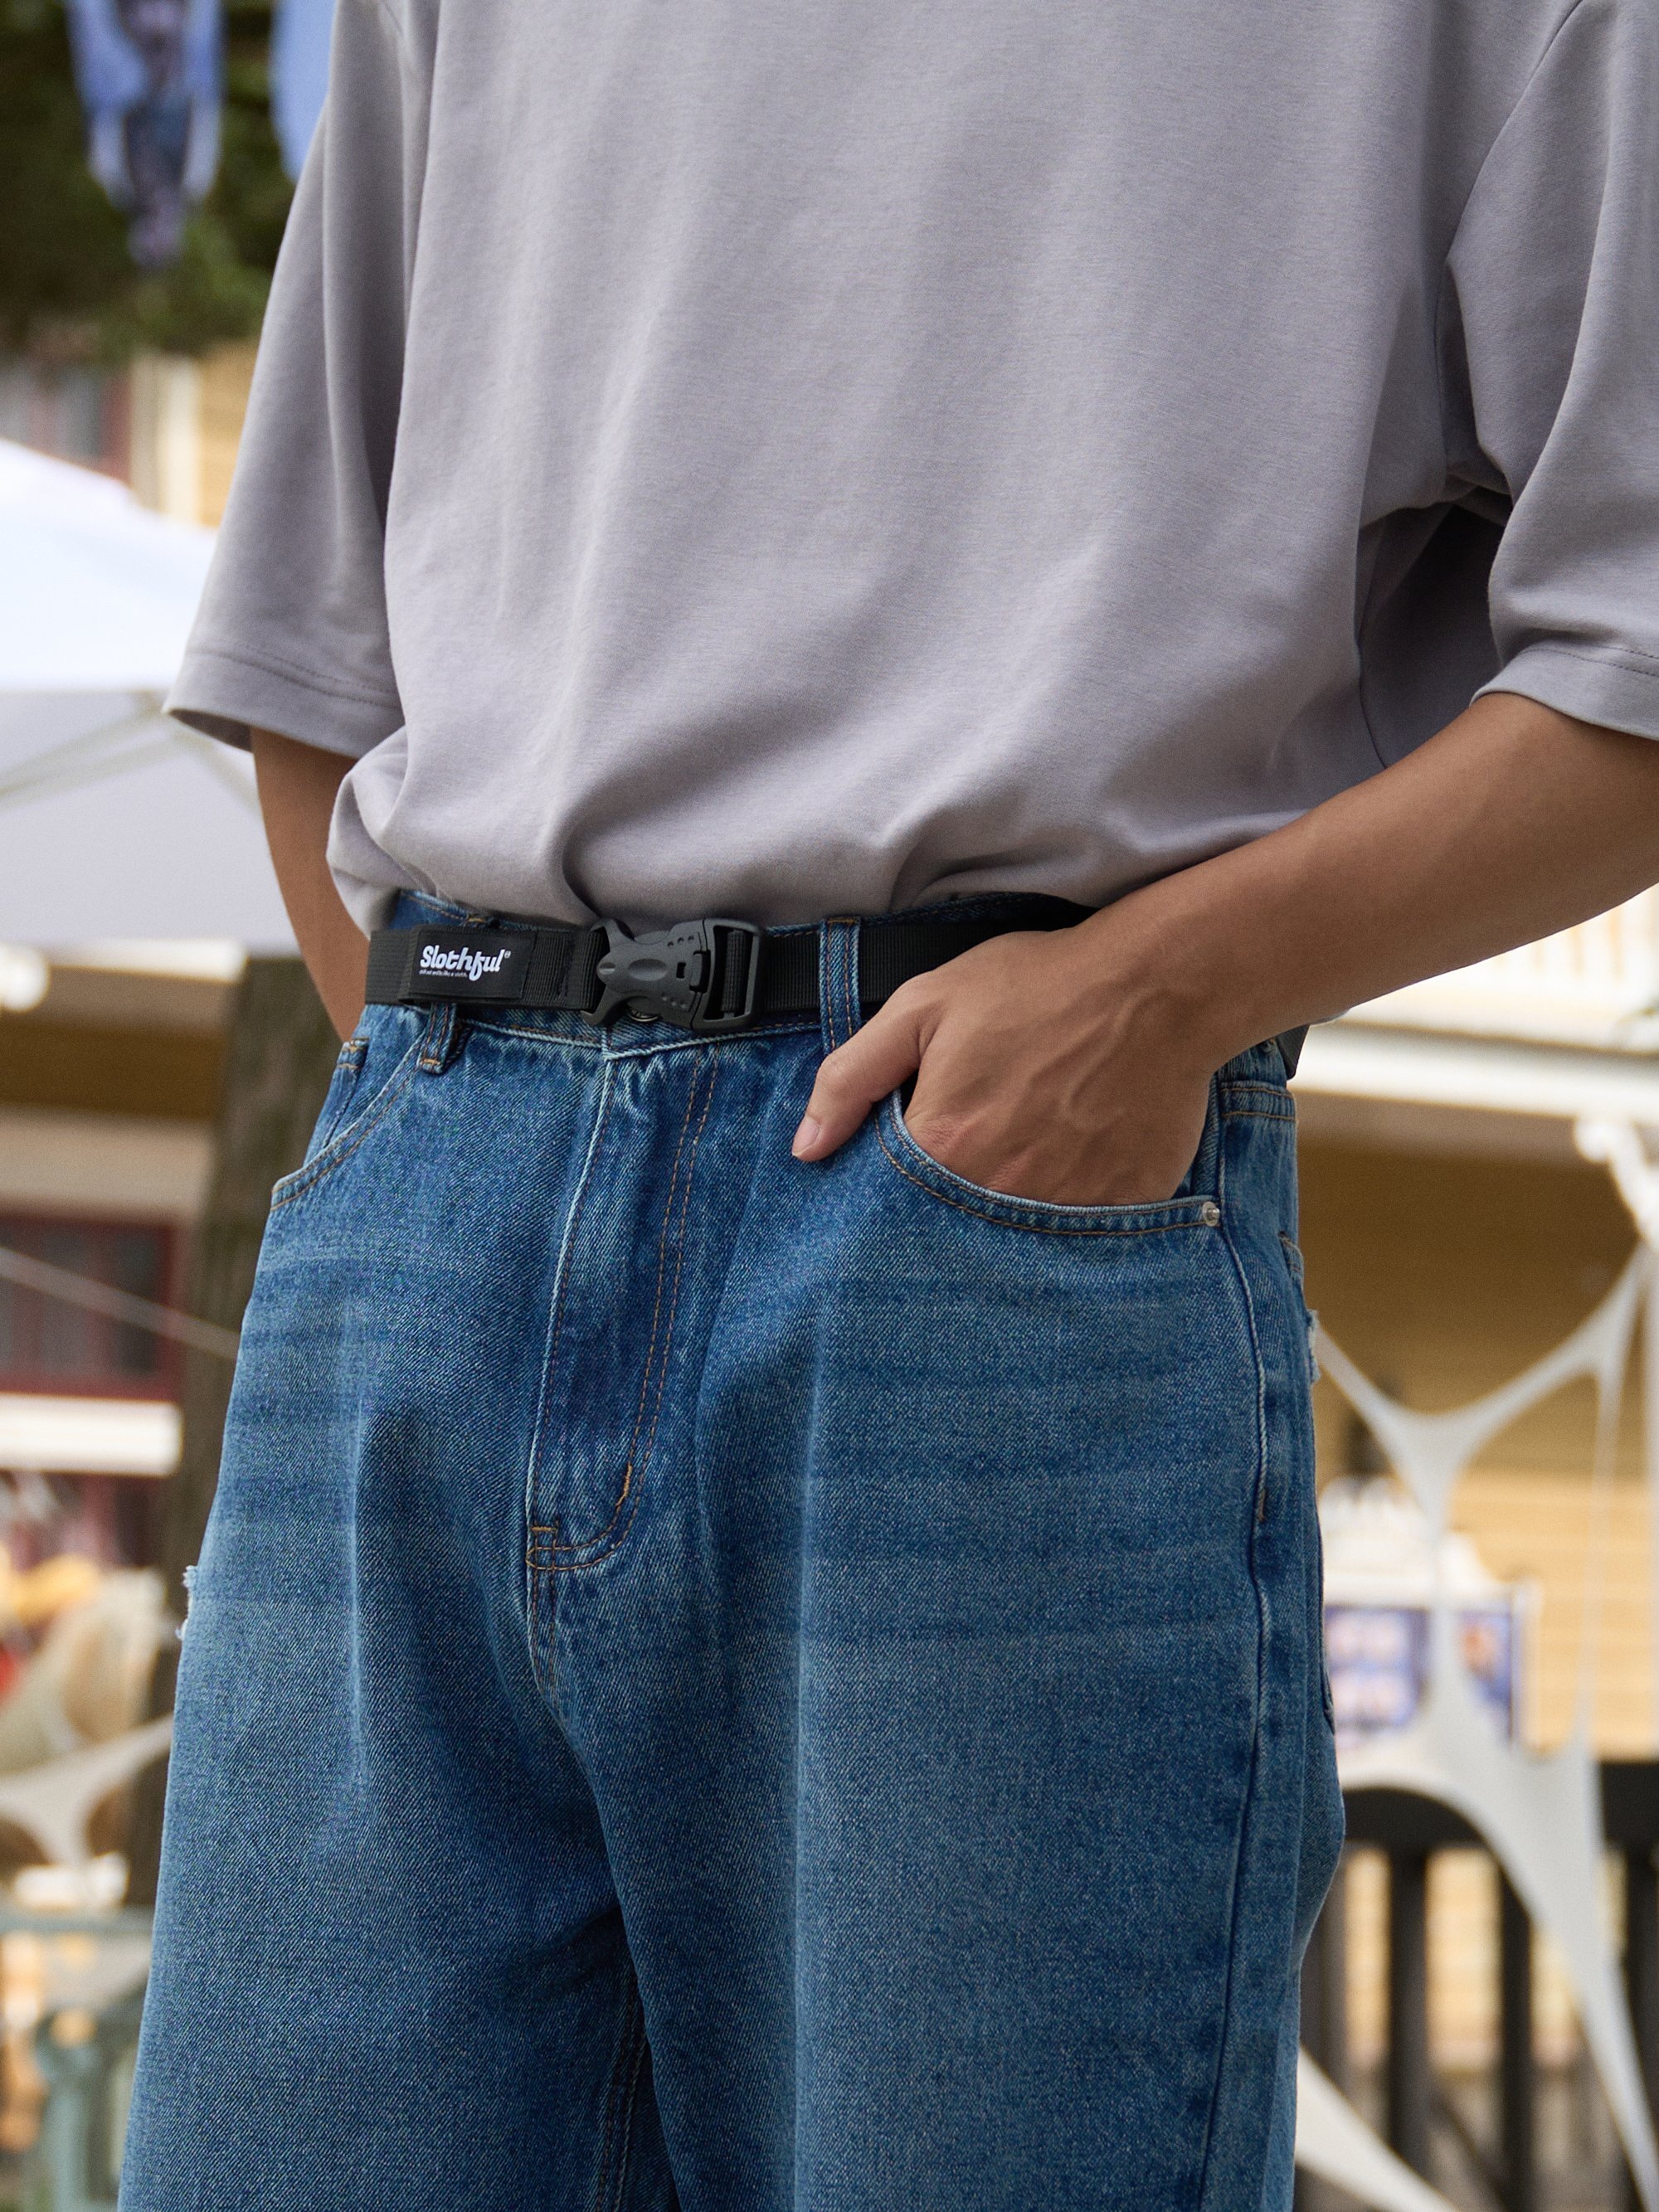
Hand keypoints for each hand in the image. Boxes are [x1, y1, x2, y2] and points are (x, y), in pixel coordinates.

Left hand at [790, 915, 1222, 1206]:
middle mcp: (1000, 1192)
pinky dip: (1070, 1221)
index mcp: (944, 1146)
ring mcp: (1065, 1209)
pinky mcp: (1122, 1210)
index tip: (911, 1174)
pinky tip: (1074, 1174)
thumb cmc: (1037, 986)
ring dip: (1008, 1223)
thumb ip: (851, 1078)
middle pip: (952, 1234)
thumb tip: (805, 1148)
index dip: (893, 1196)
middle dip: (950, 1214)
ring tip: (1025, 1167)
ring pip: (1015, 1246)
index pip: (889, 1209)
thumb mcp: (923, 1006)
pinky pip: (1082, 1242)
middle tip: (979, 1161)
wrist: (1157, 984)